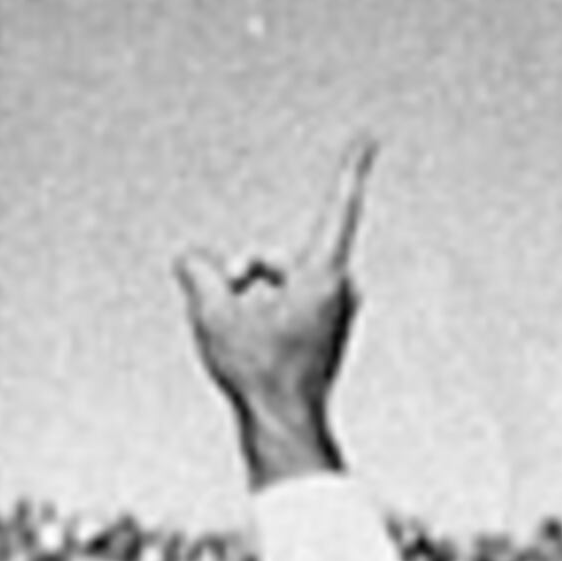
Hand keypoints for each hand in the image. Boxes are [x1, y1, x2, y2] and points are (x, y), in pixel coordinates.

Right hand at [174, 134, 372, 484]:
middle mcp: (338, 287)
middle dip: (242, 280)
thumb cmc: (260, 372)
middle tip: (239, 321)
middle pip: (270, 258)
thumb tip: (193, 259)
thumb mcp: (212, 312)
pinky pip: (277, 305)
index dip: (348, 169)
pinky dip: (257, 318)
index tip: (367, 137)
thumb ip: (198, 272)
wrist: (284, 424)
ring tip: (250, 344)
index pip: (336, 207)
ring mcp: (333, 309)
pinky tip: (256, 352)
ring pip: (270, 283)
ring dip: (247, 304)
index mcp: (324, 273)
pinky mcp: (323, 328)